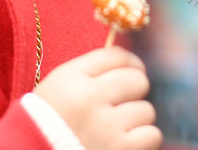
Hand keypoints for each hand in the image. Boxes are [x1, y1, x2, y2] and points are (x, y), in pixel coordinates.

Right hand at [32, 47, 160, 149]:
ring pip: (146, 110)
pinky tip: (126, 142)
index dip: (131, 63)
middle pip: (137, 80)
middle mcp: (90, 98)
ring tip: (118, 128)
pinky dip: (143, 140)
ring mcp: (106, 126)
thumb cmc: (45, 123)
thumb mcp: (57, 87)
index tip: (133, 71)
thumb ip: (88, 73)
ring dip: (136, 120)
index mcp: (72, 77)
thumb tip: (127, 63)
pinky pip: (152, 135)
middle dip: (134, 91)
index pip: (116, 56)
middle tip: (124, 102)